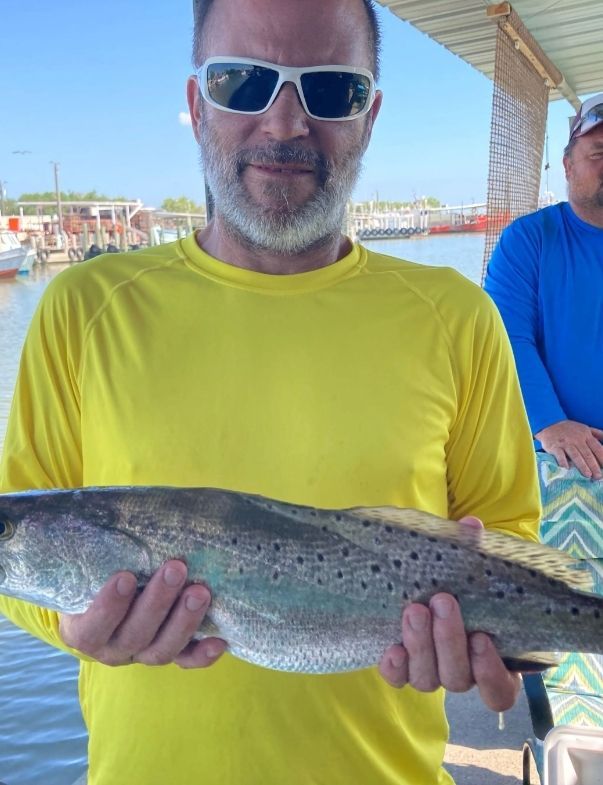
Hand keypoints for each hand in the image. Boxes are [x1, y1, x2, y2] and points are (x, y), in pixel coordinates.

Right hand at [59, 560, 226, 667]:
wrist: (108, 599)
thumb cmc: (99, 574)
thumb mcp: (90, 566)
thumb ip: (97, 550)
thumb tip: (103, 512)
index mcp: (84, 630)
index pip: (93, 627)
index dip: (109, 606)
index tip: (125, 576)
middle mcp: (113, 647)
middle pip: (135, 634)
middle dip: (158, 602)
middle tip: (176, 568)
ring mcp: (142, 654)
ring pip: (162, 649)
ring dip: (184, 621)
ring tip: (200, 592)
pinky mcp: (170, 655)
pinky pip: (186, 661)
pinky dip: (203, 654)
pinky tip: (220, 640)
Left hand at [378, 516, 519, 711]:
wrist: (430, 583)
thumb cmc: (463, 582)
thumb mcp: (471, 567)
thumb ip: (473, 550)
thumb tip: (471, 525)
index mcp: (493, 663)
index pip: (499, 692)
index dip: (490, 672)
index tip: (482, 638)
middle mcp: (462, 674)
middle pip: (457, 677)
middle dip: (448, 640)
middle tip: (442, 601)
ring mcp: (431, 673)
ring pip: (427, 679)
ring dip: (421, 646)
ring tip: (414, 610)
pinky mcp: (403, 668)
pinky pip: (397, 678)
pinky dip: (395, 667)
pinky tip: (392, 648)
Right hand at [535, 419, 602, 479]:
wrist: (550, 423)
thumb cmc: (570, 429)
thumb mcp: (585, 428)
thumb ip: (597, 434)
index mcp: (586, 435)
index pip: (597, 448)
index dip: (602, 458)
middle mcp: (577, 439)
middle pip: (587, 454)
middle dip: (594, 466)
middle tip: (598, 477)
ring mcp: (565, 443)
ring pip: (576, 455)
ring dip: (582, 466)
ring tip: (588, 475)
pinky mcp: (554, 446)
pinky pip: (560, 455)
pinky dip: (563, 462)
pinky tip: (567, 469)